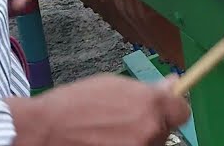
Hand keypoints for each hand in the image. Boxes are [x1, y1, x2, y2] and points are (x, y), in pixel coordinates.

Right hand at [8, 74, 191, 145]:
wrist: (42, 131)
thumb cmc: (72, 105)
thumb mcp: (113, 85)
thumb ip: (146, 89)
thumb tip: (173, 84)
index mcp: (150, 104)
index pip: (182, 111)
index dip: (172, 109)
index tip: (163, 109)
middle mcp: (149, 129)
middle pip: (164, 130)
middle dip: (150, 125)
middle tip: (124, 122)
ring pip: (150, 145)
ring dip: (137, 140)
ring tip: (109, 134)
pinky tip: (104, 143)